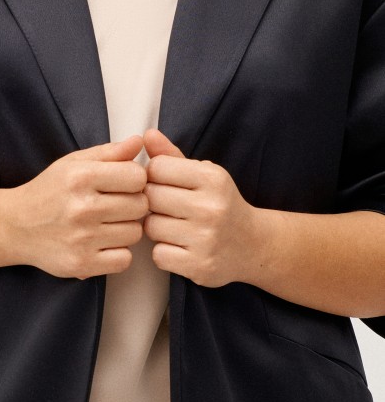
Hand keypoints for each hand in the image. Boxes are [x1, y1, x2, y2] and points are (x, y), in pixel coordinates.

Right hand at [10, 135, 147, 278]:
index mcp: (81, 177)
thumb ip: (110, 152)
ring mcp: (81, 239)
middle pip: (140, 206)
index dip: (135, 180)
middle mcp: (81, 208)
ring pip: (135, 234)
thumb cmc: (49, 192)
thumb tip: (138, 142)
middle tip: (115, 205)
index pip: (137, 177)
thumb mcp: (74, 163)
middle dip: (133, 204)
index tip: (123, 184)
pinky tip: (103, 244)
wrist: (15, 226)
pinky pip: (124, 260)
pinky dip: (118, 254)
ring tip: (106, 224)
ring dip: (126, 229)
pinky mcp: (81, 264)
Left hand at [142, 129, 259, 286]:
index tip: (164, 183)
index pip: (157, 168)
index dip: (154, 176)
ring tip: (173, 226)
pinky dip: (164, 252)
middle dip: (153, 202)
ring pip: (150, 227)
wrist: (253, 244)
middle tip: (167, 207)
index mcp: (212, 178)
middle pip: (150, 197)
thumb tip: (147, 135)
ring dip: (156, 227)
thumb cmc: (221, 204)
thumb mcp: (203, 174)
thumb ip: (172, 156)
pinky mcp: (199, 266)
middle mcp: (211, 207)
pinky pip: (158, 254)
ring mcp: (206, 239)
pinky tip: (179, 246)